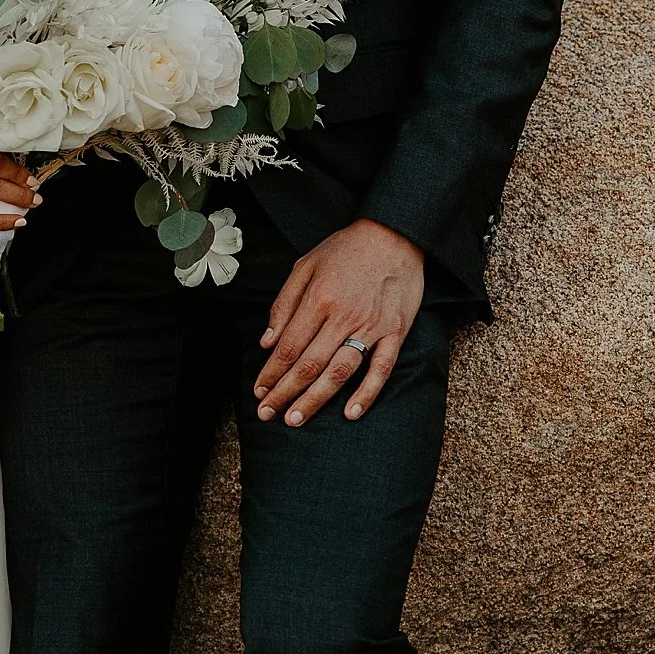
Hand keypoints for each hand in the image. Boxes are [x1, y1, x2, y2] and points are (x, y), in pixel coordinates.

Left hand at [254, 212, 424, 430]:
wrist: (394, 235)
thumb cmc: (346, 249)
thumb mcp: (305, 265)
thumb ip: (283, 304)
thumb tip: (266, 343)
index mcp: (318, 298)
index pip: (288, 347)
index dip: (271, 373)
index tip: (258, 391)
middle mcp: (343, 316)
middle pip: (308, 364)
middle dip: (284, 393)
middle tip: (267, 413)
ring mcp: (372, 326)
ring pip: (339, 371)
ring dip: (315, 399)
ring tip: (295, 418)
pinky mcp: (395, 332)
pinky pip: (381, 368)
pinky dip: (367, 393)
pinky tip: (350, 412)